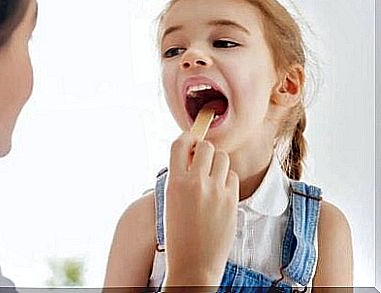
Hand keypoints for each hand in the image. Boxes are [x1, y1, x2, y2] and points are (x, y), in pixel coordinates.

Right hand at [162, 132, 238, 289]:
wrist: (194, 263)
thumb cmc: (178, 233)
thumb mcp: (170, 200)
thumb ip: (179, 176)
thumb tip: (190, 153)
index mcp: (175, 183)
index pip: (180, 144)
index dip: (186, 137)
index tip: (190, 139)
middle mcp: (196, 183)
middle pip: (206, 146)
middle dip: (203, 150)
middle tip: (201, 160)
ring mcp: (216, 192)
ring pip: (222, 158)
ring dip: (216, 162)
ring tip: (211, 176)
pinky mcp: (232, 201)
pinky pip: (232, 176)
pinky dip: (226, 179)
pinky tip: (219, 191)